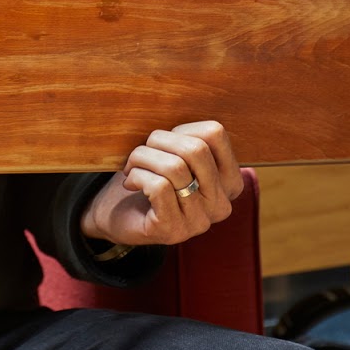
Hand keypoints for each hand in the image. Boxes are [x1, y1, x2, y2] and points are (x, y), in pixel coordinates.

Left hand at [80, 121, 244, 247]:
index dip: (181, 130)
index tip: (163, 143)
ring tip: (131, 166)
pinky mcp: (174, 231)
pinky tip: (130, 183)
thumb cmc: (150, 178)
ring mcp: (199, 222)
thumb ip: (188, 140)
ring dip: (142, 158)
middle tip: (140, 151)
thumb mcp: (175, 154)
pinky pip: (159, 187)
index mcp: (229, 182)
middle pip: (196, 149)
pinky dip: (137, 176)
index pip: (215, 134)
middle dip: (158, 141)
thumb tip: (177, 118)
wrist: (120, 217)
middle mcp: (221, 205)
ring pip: (175, 167)